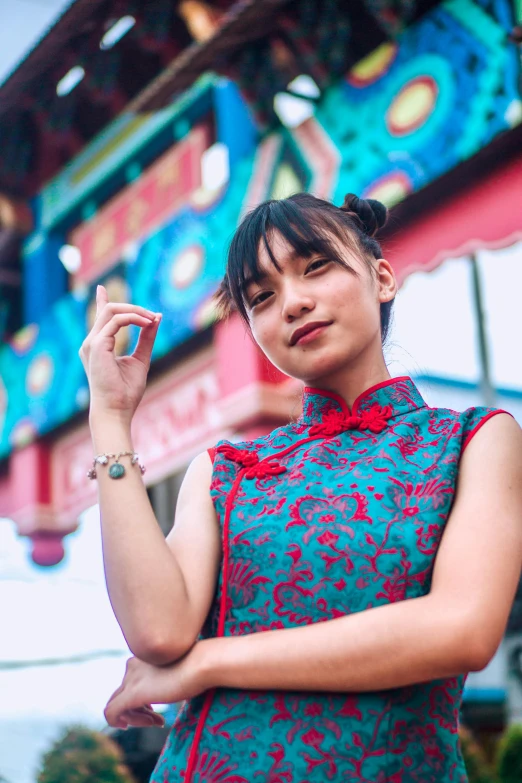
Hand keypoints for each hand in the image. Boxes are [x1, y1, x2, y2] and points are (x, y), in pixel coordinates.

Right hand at [79, 285, 161, 423]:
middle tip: (153, 315)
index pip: (99, 319)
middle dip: (133, 308)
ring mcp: (92, 343)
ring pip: (111, 311)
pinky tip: (147, 323)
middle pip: (109, 311)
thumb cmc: (126, 391)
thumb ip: (146, 338)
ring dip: (135, 311)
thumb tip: (157, 318)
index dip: (101, 301)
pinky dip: (134, 318)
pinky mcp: (97, 345)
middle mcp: (92, 342)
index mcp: (98, 346)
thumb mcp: (140, 359)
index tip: (100, 288)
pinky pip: (117, 320)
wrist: (117, 409)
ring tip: (152, 319)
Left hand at [104, 647, 207, 728]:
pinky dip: (121, 723)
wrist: (202, 663)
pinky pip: (111, 713)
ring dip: (136, 718)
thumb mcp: (176, 670)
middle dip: (137, 711)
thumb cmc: (197, 666)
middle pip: (121, 694)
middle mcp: (132, 666)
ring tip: (157, 722)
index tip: (157, 710)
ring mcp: (131, 680)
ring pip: (116, 705)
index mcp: (141, 657)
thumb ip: (163, 678)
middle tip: (156, 720)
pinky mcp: (132, 694)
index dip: (141, 701)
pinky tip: (146, 724)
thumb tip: (164, 689)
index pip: (130, 683)